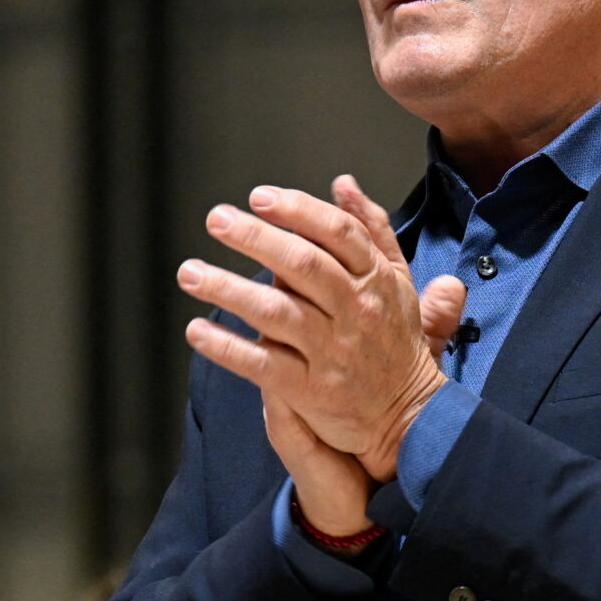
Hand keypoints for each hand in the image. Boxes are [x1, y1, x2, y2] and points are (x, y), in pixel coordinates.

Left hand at [178, 174, 455, 484]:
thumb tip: (343, 184)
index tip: (259, 197)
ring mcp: (332, 351)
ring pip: (275, 312)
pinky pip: (262, 365)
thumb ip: (372, 230)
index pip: (338, 234)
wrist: (410, 417)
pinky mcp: (312, 391)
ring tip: (191, 273)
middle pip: (302, 265)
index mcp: (374, 280)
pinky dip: (227, 348)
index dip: (297, 210)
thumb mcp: (397, 280)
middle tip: (216, 219)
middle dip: (255, 238)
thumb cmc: (395, 341)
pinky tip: (197, 331)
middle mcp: (355, 311)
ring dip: (228, 289)